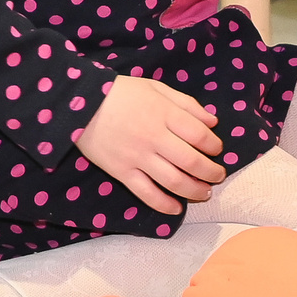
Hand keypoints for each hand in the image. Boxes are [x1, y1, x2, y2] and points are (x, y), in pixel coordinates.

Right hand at [75, 75, 226, 216]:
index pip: (200, 135)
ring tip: (204, 193)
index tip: (217, 149)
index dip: (214, 145)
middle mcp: (154, 138)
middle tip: (218, 175)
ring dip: (194, 190)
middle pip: (191, 161)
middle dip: (211, 172)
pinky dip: (164, 205)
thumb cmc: (121, 92)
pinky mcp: (121, 172)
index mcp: (164, 114)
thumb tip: (213, 121)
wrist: (79, 104)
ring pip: (174, 181)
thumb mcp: (156, 88)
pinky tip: (177, 209)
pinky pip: (146, 193)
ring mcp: (137, 157)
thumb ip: (187, 104)